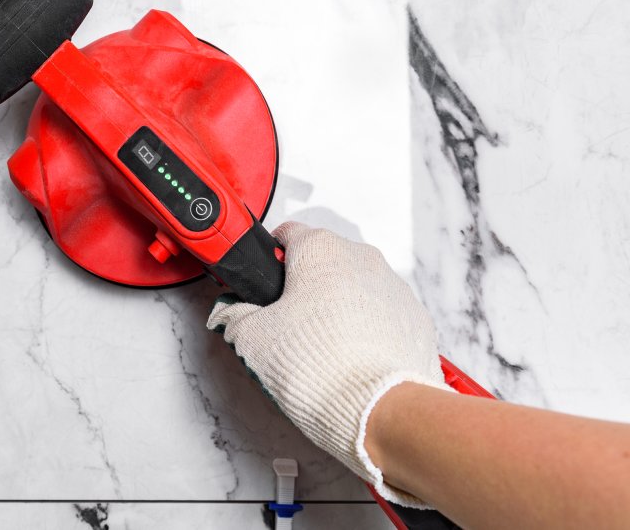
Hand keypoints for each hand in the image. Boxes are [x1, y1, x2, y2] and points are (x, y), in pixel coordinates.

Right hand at [207, 222, 450, 506]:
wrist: (381, 410)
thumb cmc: (322, 368)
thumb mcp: (252, 340)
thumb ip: (234, 316)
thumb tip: (230, 313)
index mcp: (320, 250)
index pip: (286, 234)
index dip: (267, 260)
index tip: (261, 283)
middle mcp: (362, 259)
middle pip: (322, 262)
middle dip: (304, 288)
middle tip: (285, 325)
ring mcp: (394, 288)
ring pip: (354, 288)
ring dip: (336, 309)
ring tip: (320, 350)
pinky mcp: (415, 318)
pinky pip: (381, 315)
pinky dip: (365, 331)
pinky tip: (350, 360)